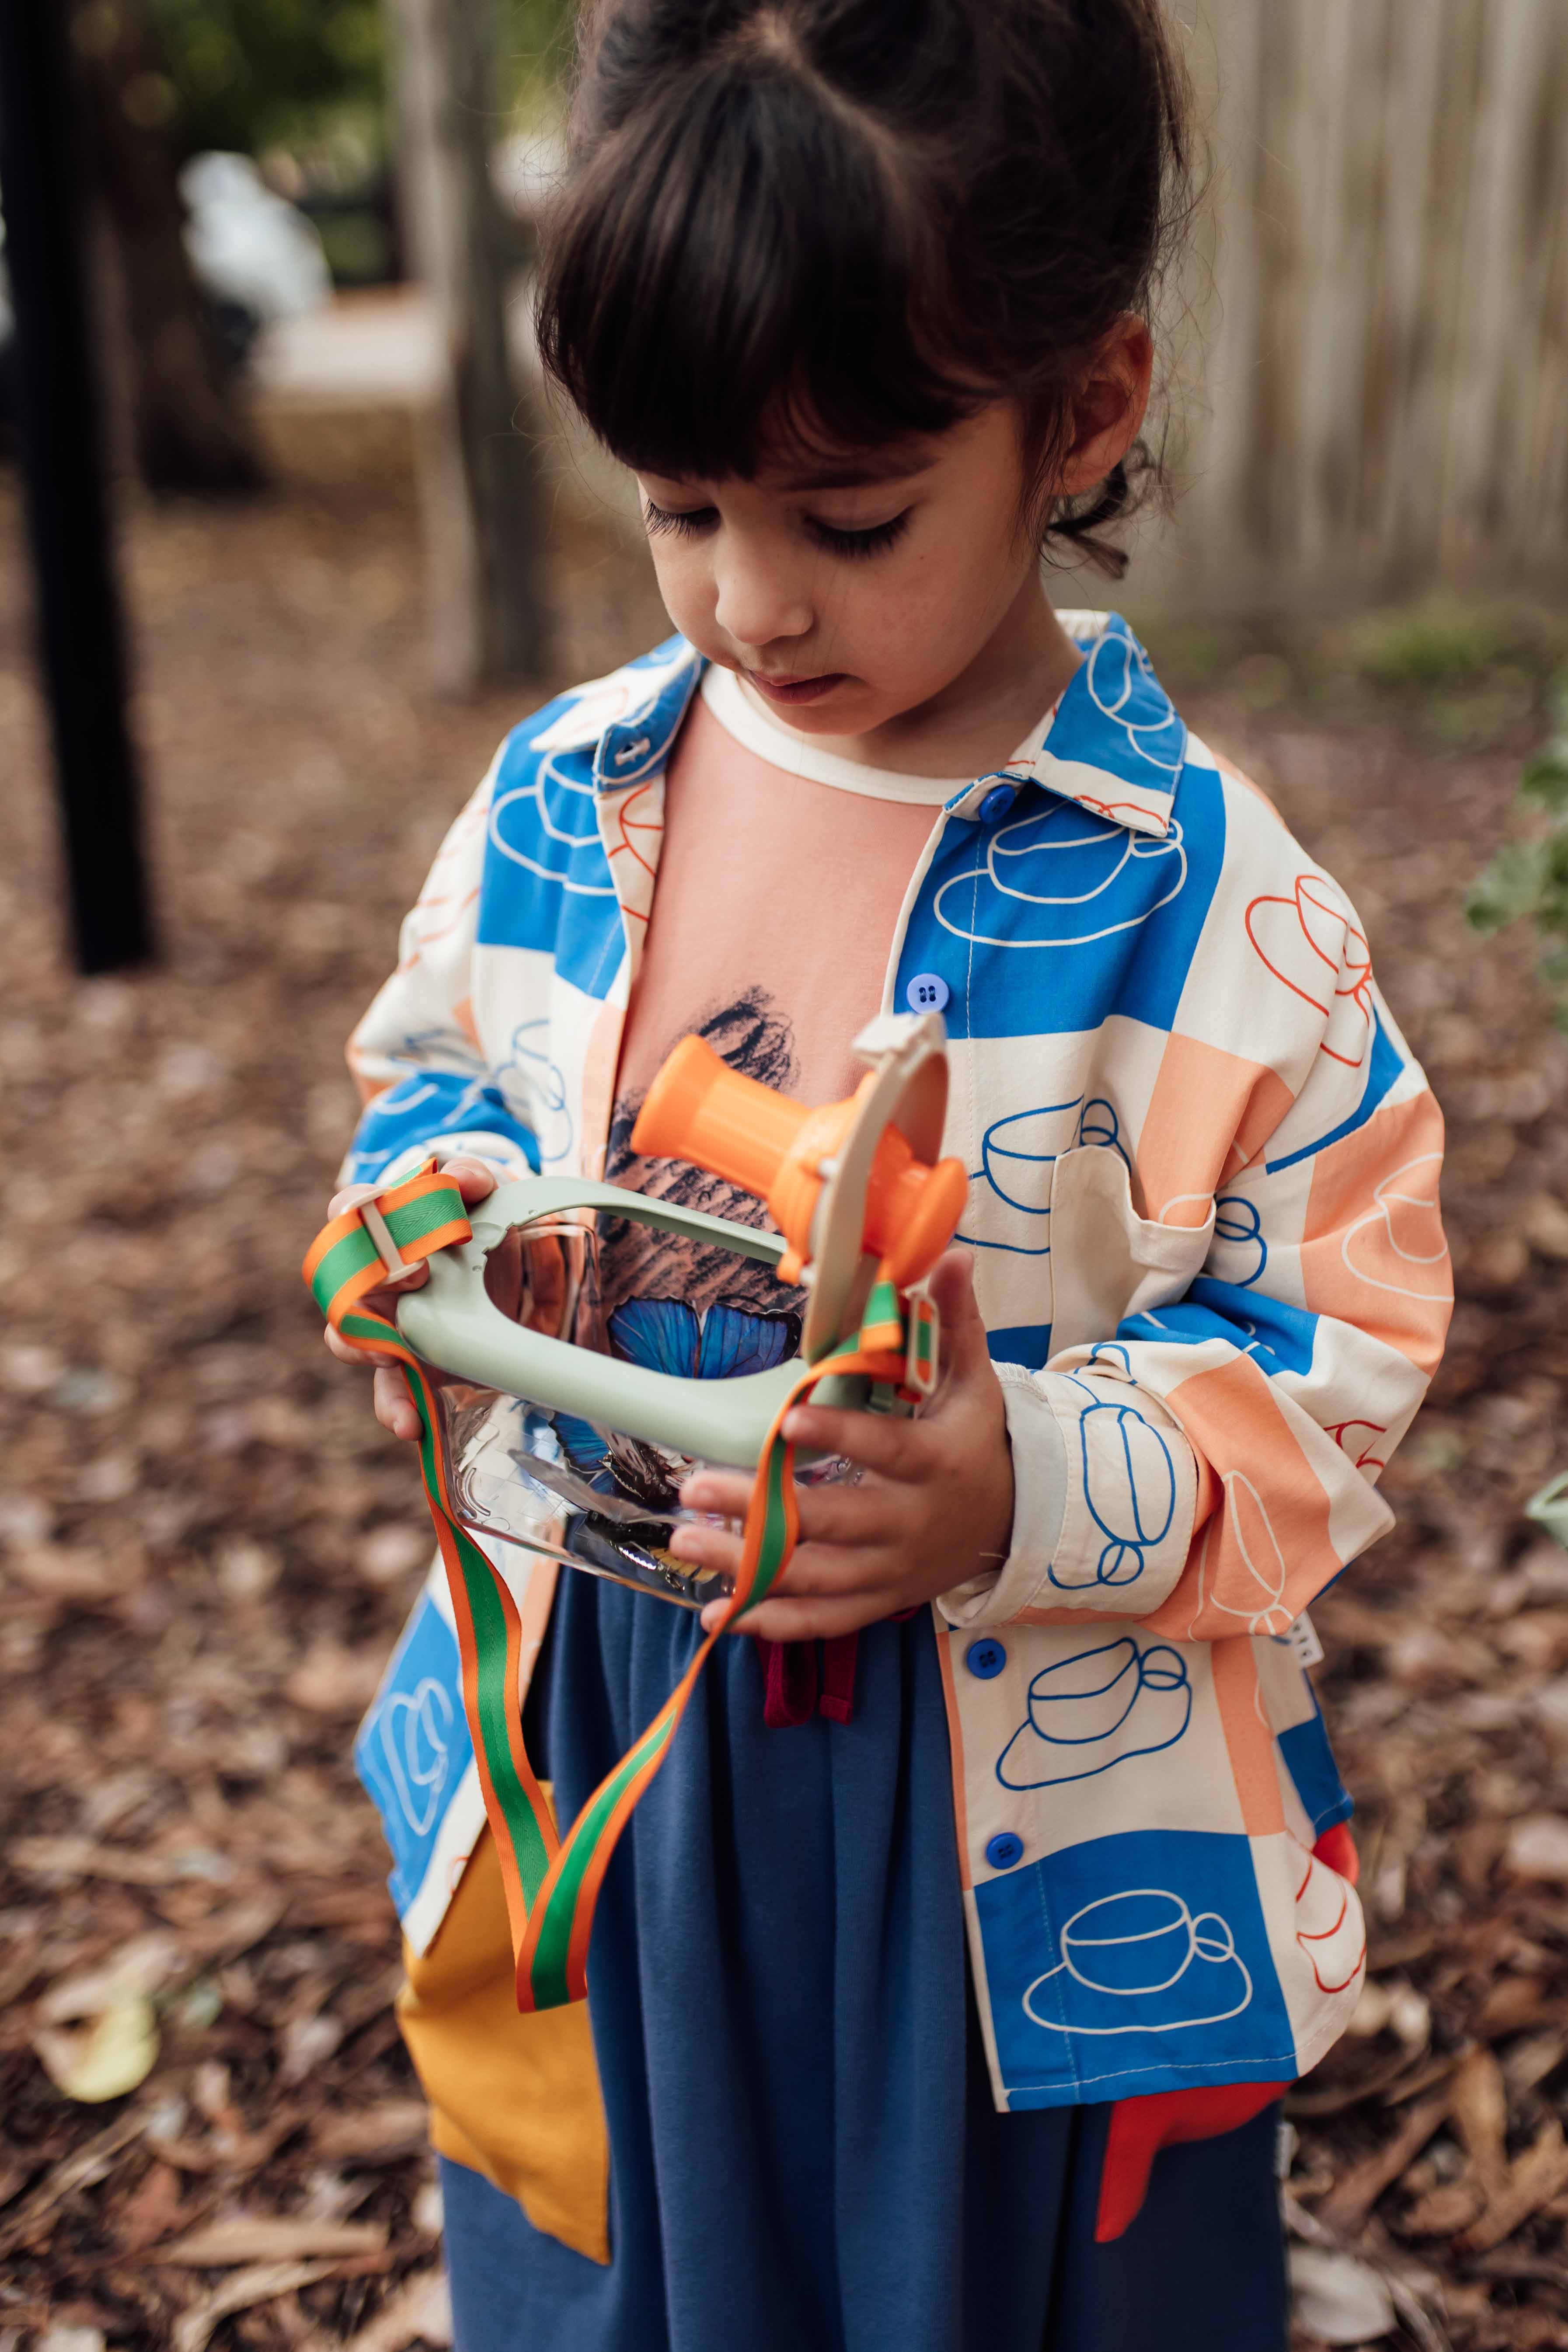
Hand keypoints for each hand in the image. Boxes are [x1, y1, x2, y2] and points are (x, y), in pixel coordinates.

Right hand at [322, 1159, 499, 1442]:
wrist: (511, 1257)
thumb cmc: (483, 1214)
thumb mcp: (485, 1187)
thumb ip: (472, 1176)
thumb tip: (463, 1179)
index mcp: (384, 1221)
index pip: (348, 1209)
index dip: (356, 1212)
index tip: (381, 1213)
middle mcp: (374, 1273)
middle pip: (340, 1280)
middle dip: (370, 1282)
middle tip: (414, 1280)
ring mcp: (388, 1320)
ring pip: (349, 1340)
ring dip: (367, 1352)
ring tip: (390, 1361)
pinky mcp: (412, 1362)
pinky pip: (391, 1389)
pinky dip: (395, 1408)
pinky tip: (409, 1426)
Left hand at [670, 1249, 1014, 1640]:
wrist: (1012, 1520)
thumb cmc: (975, 1437)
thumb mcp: (974, 1379)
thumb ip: (955, 1321)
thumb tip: (952, 1254)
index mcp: (934, 1465)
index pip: (886, 1452)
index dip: (841, 1438)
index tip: (786, 1421)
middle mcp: (911, 1525)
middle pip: (832, 1524)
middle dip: (763, 1510)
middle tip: (693, 1488)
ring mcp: (892, 1571)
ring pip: (816, 1577)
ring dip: (748, 1567)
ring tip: (685, 1542)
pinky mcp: (879, 1600)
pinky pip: (822, 1620)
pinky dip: (772, 1621)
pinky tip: (717, 1613)